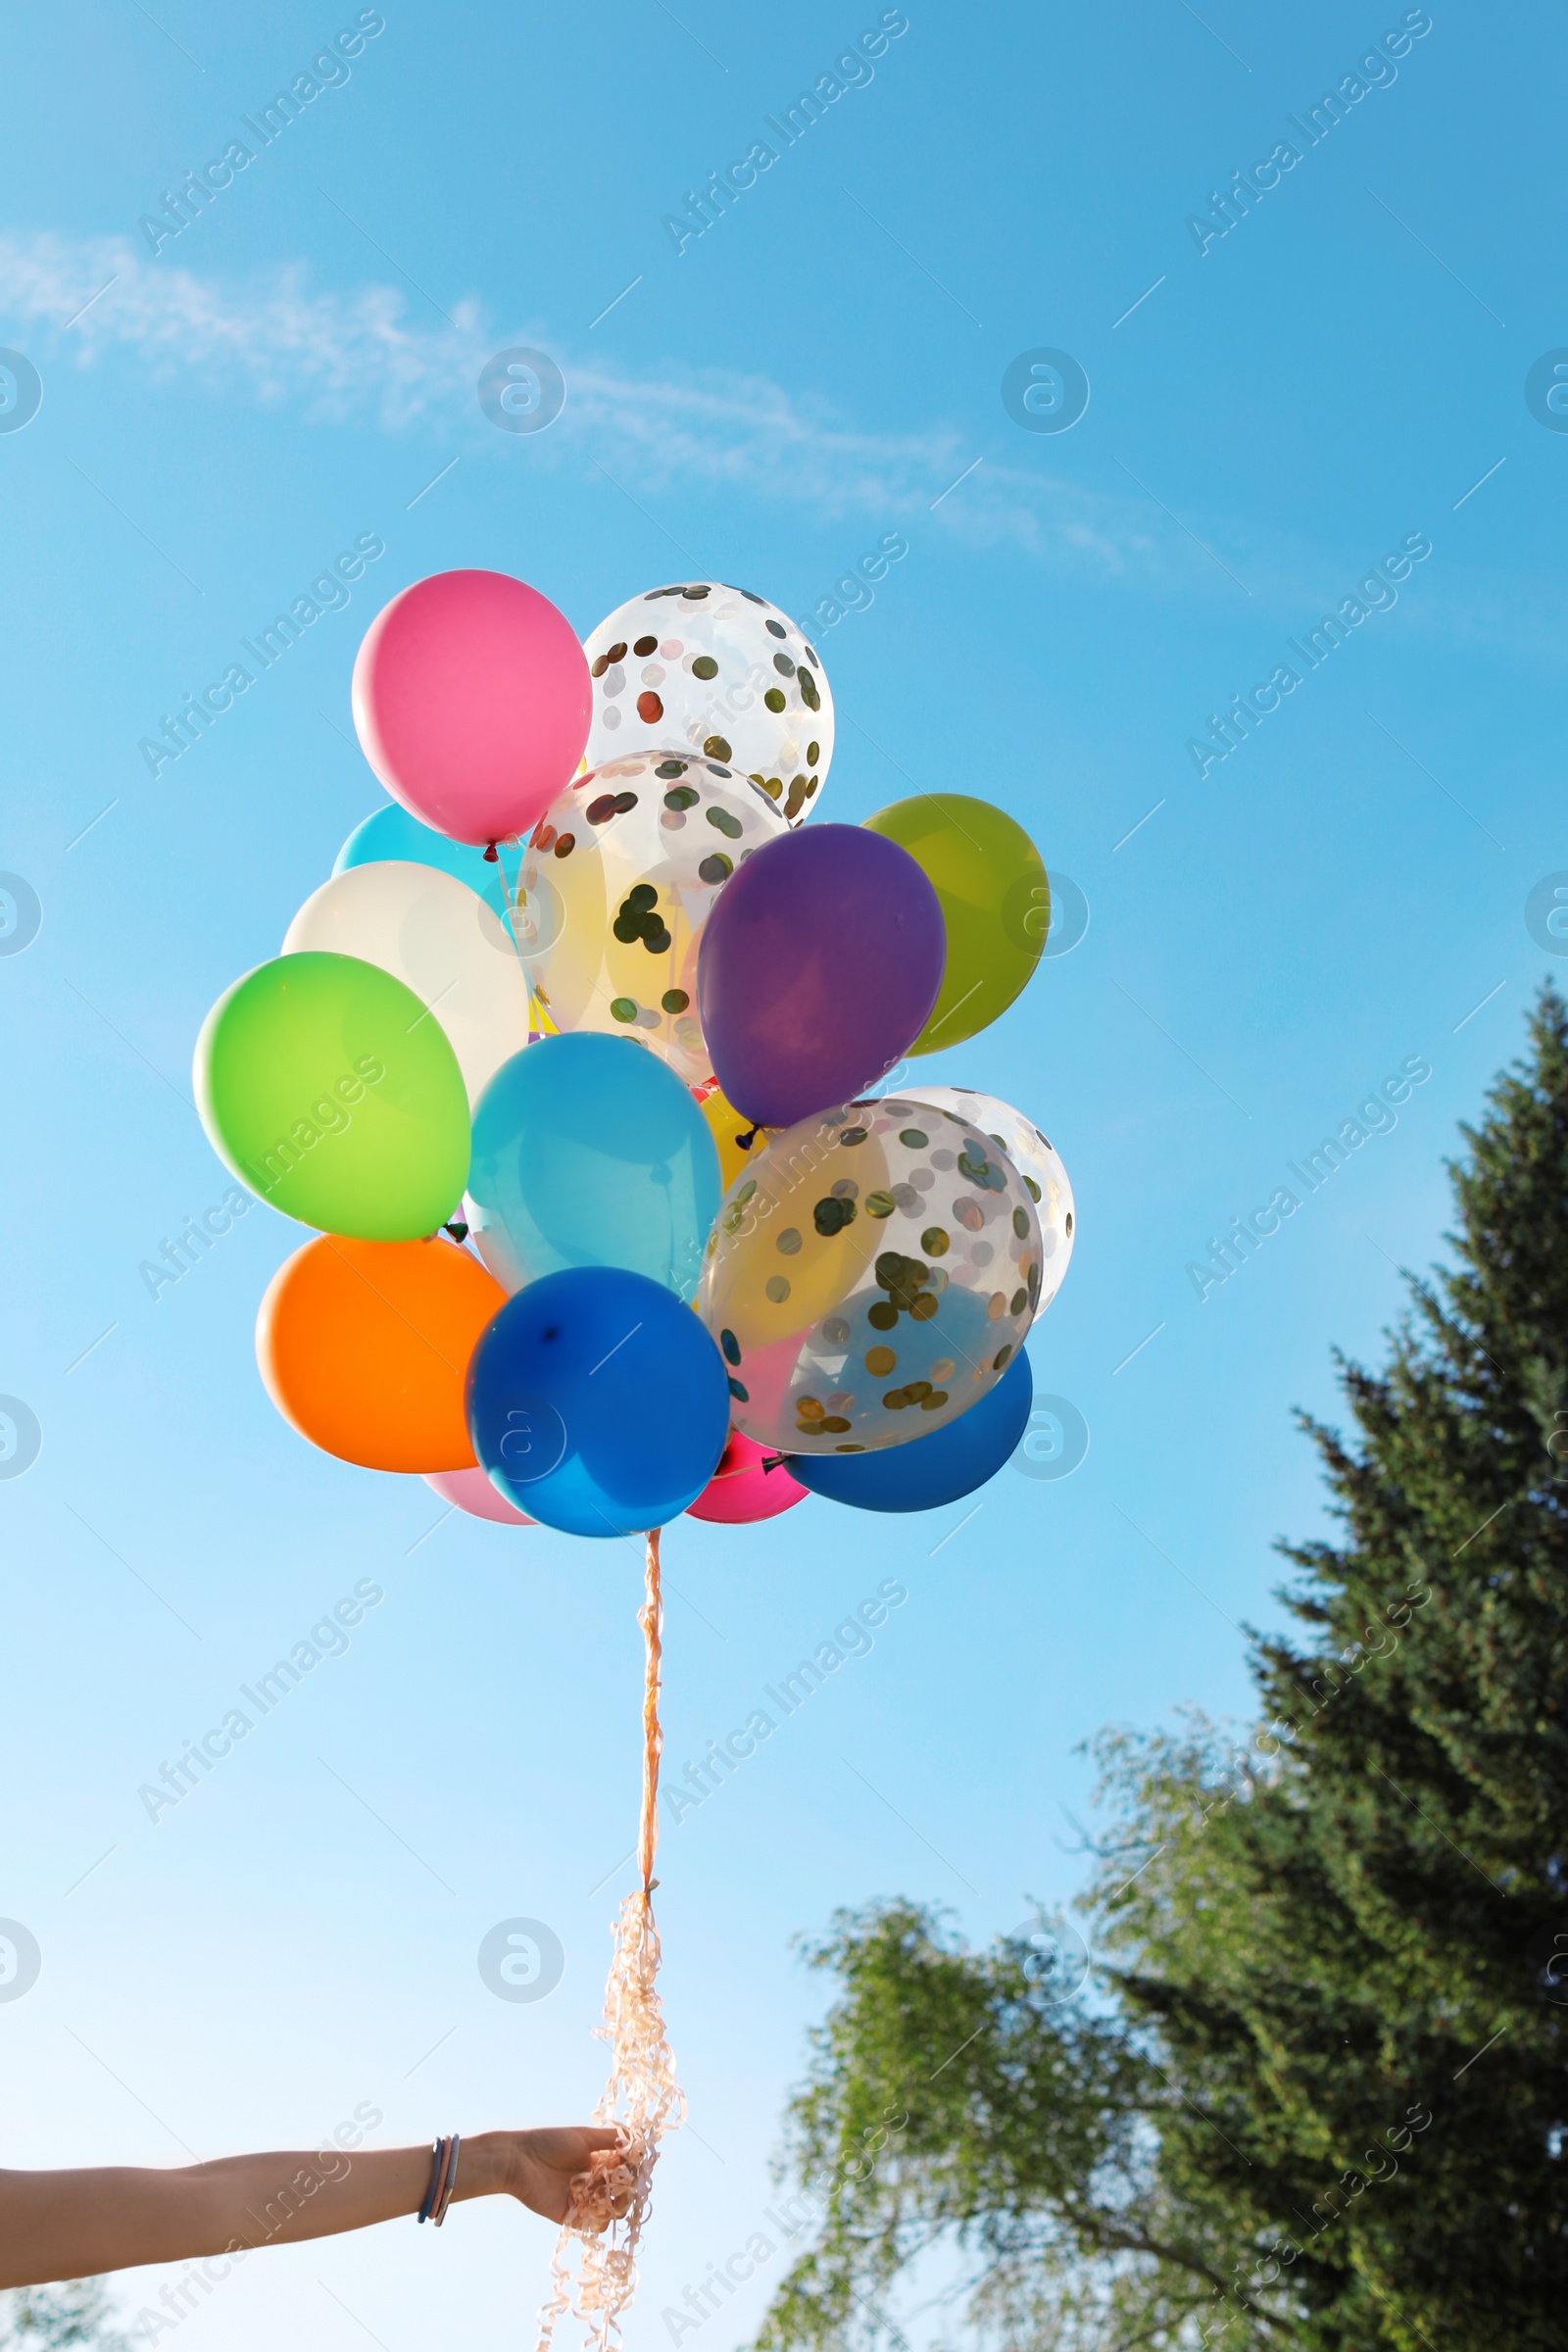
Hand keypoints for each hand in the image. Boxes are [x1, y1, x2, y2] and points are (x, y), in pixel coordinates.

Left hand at [506, 2128, 629, 2225]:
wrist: (518, 2161)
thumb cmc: (549, 2142)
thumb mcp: (583, 2136)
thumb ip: (610, 2139)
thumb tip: (638, 2140)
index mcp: (597, 2161)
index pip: (625, 2169)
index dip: (633, 2169)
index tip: (638, 2166)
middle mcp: (593, 2182)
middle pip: (621, 2193)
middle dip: (629, 2190)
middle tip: (628, 2185)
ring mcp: (583, 2201)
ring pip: (610, 2211)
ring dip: (617, 2205)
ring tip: (614, 2197)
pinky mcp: (570, 2217)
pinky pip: (592, 2225)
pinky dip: (600, 2221)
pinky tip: (600, 2209)